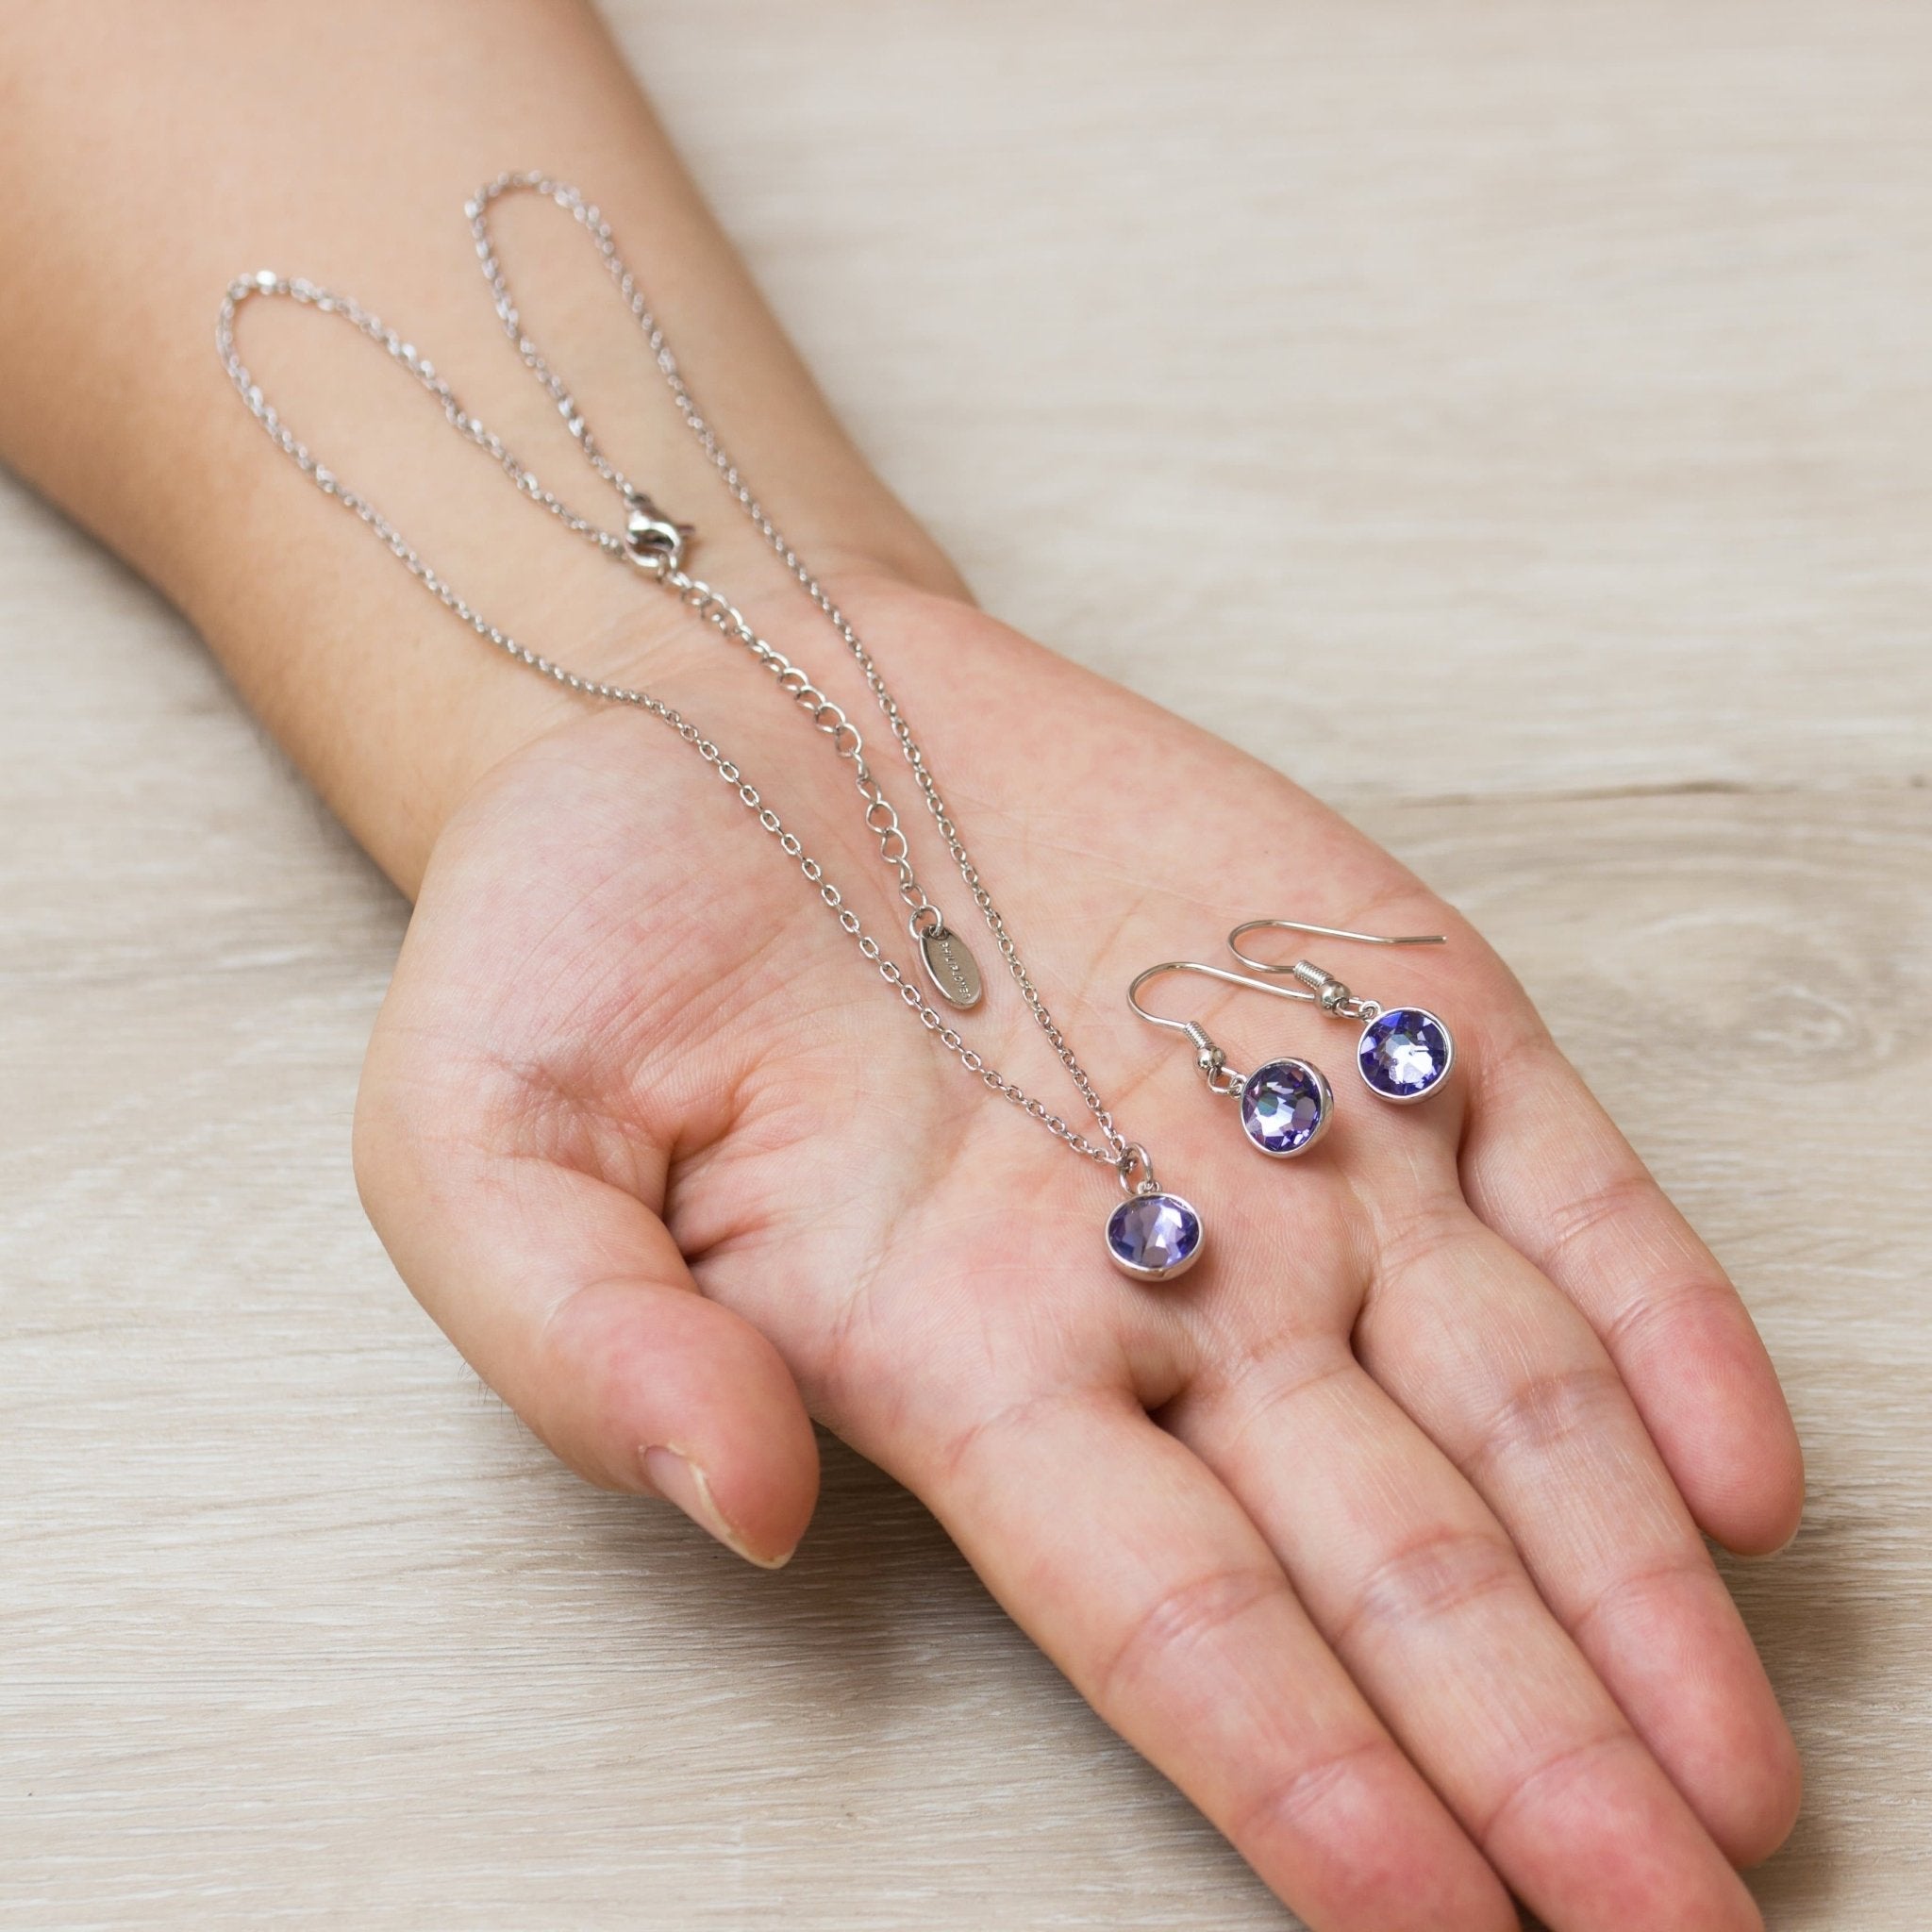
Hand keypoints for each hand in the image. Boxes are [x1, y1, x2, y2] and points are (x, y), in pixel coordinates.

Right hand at [355, 575, 1800, 1931]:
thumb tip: (755, 1506)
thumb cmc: (586, 931)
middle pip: (1381, 1554)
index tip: (1433, 1930)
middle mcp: (1157, 1279)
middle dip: (1530, 1753)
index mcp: (956, 1350)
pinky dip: (1658, 1313)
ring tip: (1743, 1770)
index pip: (1162, 1611)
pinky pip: (1558, 1174)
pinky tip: (1737, 1474)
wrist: (726, 709)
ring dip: (1631, 1581)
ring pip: (1507, 1394)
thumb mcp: (483, 1133)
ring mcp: (1287, 1138)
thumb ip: (583, 1338)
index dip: (1296, 1771)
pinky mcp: (1374, 988)